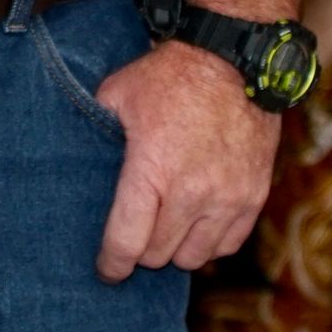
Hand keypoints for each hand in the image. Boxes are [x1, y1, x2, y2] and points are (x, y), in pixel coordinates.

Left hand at [93, 39, 277, 281]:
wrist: (232, 60)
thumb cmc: (168, 76)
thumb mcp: (116, 95)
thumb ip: (96, 129)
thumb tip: (77, 150)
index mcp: (151, 170)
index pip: (127, 241)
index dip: (112, 263)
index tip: (106, 271)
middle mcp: (192, 192)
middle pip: (159, 254)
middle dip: (141, 250)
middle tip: (134, 236)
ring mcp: (227, 198)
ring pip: (194, 257)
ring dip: (176, 248)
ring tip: (164, 229)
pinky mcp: (253, 196)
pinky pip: (227, 244)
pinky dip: (209, 242)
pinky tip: (195, 225)